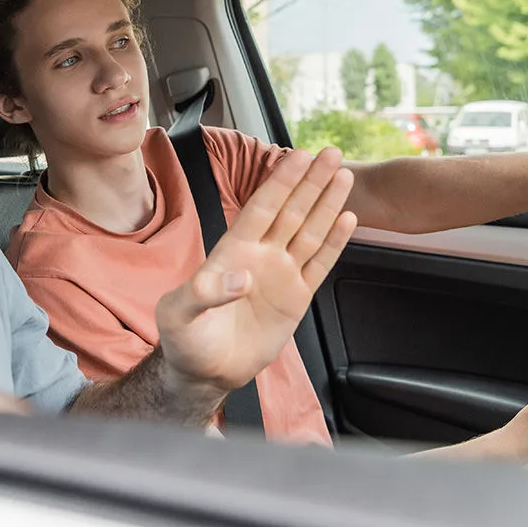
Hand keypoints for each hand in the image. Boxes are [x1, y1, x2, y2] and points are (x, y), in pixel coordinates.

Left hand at [154, 147, 357, 395]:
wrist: (205, 372)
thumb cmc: (185, 339)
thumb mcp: (180, 314)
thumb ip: (205, 292)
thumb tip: (243, 278)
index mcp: (232, 251)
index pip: (261, 208)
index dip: (280, 182)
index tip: (298, 156)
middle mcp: (260, 256)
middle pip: (291, 211)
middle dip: (311, 182)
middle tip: (332, 154)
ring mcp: (281, 275)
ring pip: (310, 231)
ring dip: (327, 204)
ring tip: (345, 177)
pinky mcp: (296, 298)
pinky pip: (319, 264)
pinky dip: (334, 243)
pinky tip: (347, 220)